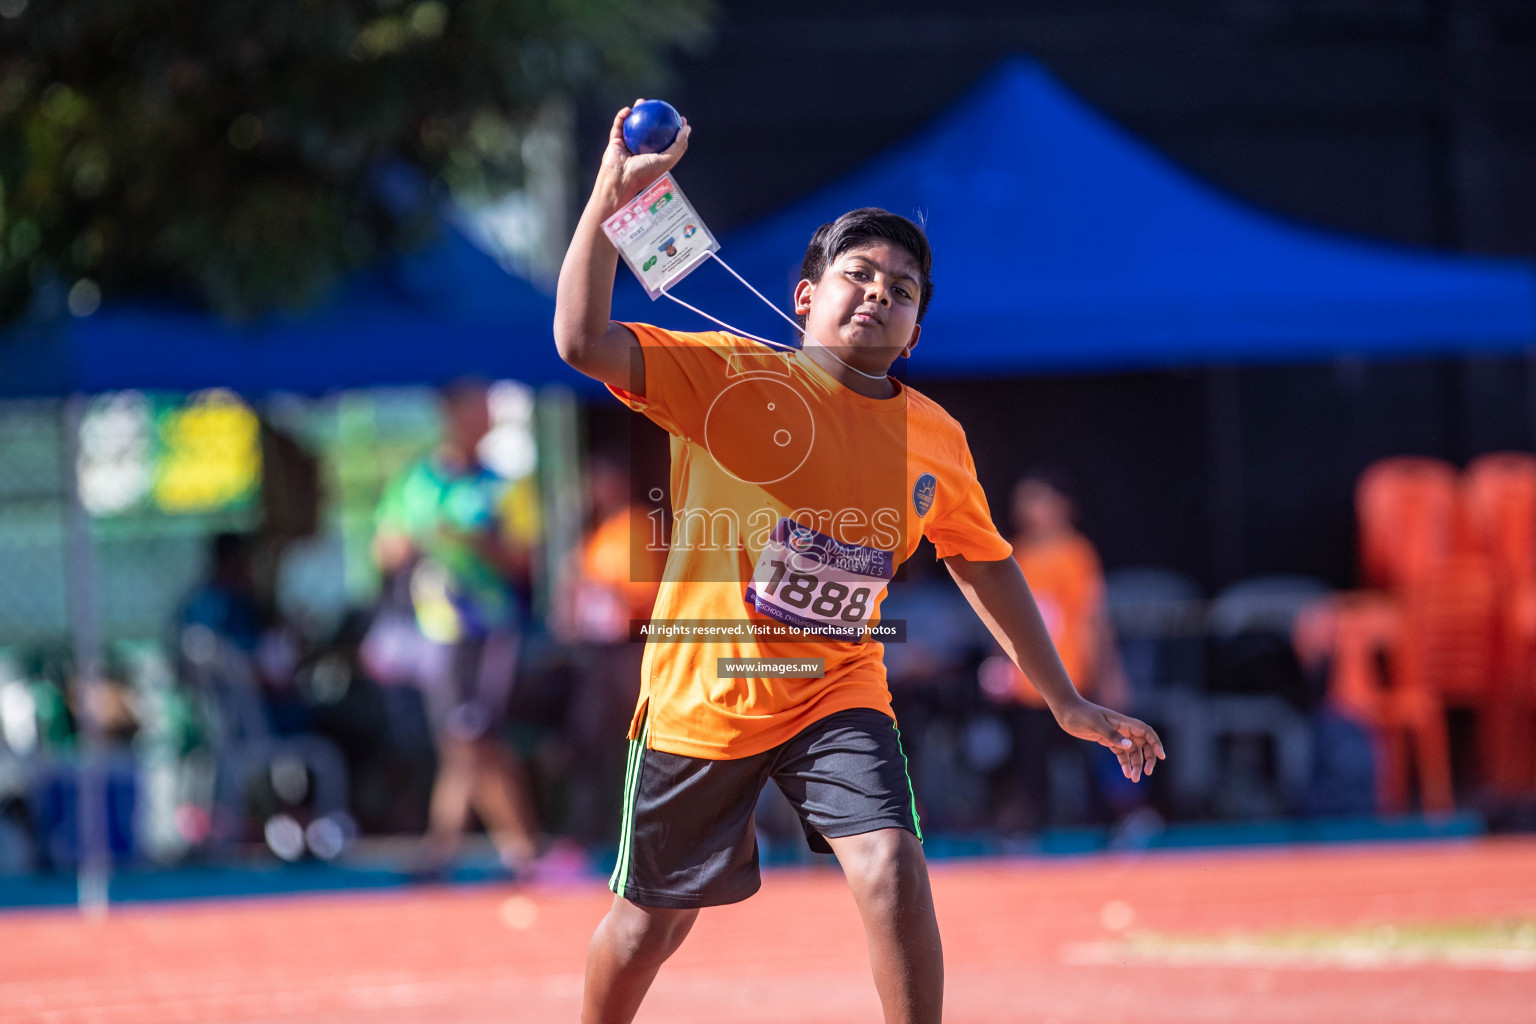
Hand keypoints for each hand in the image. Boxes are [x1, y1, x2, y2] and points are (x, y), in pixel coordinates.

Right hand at [595, 99, 690, 214]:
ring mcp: (628, 145)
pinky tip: (627, 110)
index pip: (666, 139)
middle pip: (650, 129)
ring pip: (633, 125)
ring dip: (637, 112)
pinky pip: (618, 126)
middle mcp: (641, 150)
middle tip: (659, 106)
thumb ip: (679, 145)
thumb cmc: (644, 173)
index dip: (674, 128)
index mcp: (655, 156)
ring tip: (641, 102)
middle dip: (654, 116)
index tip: (679, 117)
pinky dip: (622, 117)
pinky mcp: (615, 142)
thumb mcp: (667, 160)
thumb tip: (687, 128)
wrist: (620, 181)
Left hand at [1051, 697, 1164, 782]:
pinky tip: (1126, 773)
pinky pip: (1121, 753)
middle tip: (1147, 773)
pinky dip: (1125, 763)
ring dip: (1136, 764)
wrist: (1066, 711)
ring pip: (1132, 751)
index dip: (1155, 743)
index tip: (1161, 756)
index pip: (1146, 731)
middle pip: (1143, 743)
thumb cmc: (1080, 715)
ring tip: (1134, 779)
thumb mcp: (1094, 724)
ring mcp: (1115, 734)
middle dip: (1148, 758)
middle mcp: (1122, 728)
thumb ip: (1111, 735)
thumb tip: (1129, 746)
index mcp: (1123, 722)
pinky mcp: (1107, 740)